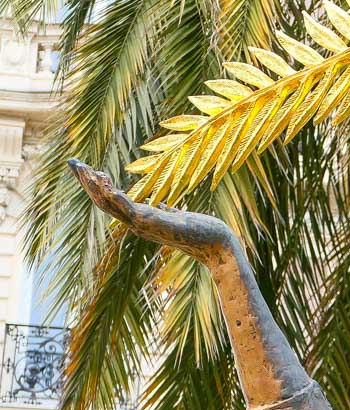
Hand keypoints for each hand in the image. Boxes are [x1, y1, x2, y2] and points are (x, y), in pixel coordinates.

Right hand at [69, 160, 235, 265]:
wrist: (217, 246)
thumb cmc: (201, 232)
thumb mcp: (178, 217)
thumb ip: (166, 211)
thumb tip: (162, 205)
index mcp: (141, 220)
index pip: (111, 202)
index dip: (96, 187)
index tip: (86, 170)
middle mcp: (137, 224)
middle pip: (103, 202)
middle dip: (87, 182)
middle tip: (73, 163)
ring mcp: (142, 225)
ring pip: (109, 204)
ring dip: (94, 186)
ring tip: (83, 168)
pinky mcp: (152, 223)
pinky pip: (126, 208)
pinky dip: (114, 194)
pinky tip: (104, 181)